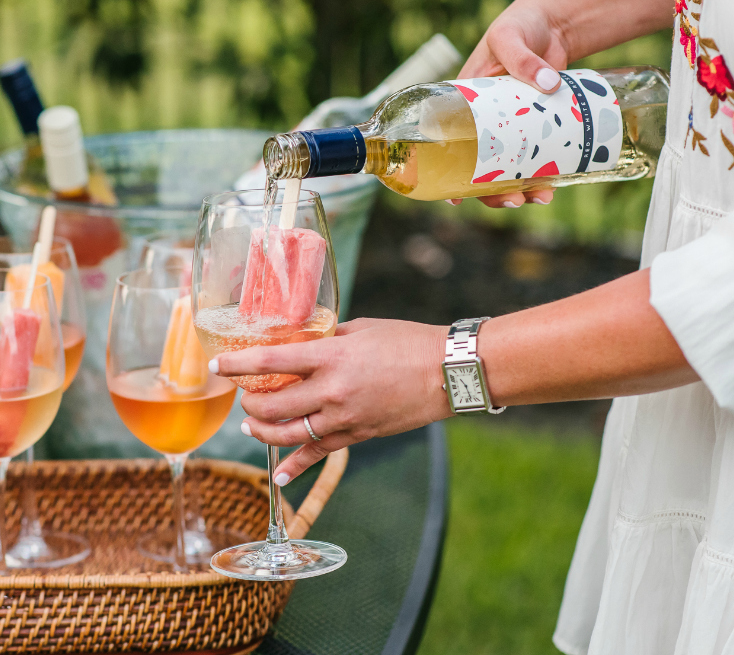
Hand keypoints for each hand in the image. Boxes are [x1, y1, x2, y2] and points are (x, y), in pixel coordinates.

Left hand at [212, 318, 450, 482]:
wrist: (445, 372)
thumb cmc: (406, 341)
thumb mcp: (361, 328)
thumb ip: (327, 337)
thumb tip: (302, 341)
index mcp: (332, 355)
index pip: (271, 361)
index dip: (238, 365)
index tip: (218, 366)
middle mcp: (332, 390)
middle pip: (273, 405)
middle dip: (249, 405)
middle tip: (243, 398)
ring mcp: (344, 417)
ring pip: (289, 434)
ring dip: (263, 433)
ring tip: (253, 427)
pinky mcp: (358, 434)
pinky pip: (319, 453)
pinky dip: (296, 466)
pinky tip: (279, 475)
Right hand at [451, 0, 565, 209]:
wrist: (554, 23)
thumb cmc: (519, 26)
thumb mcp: (509, 37)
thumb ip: (522, 58)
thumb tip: (548, 83)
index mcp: (464, 106)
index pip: (447, 147)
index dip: (449, 178)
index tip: (456, 200)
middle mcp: (484, 124)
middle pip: (481, 169)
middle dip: (494, 193)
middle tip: (515, 201)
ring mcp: (512, 130)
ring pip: (509, 170)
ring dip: (521, 189)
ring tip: (541, 198)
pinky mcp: (537, 128)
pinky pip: (536, 158)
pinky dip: (544, 174)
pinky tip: (554, 184)